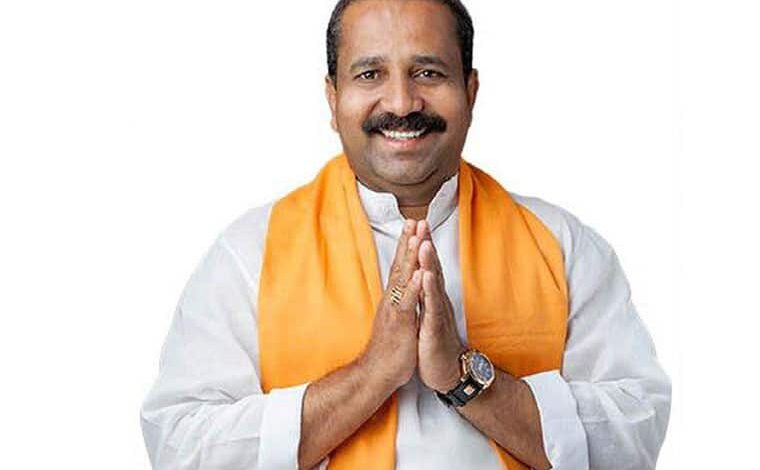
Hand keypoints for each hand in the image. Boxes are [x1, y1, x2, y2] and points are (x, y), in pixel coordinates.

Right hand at [359, 219, 422, 390]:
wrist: (376, 372)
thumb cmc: (388, 349)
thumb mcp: (396, 320)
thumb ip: (399, 303)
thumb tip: (402, 289)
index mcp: (393, 298)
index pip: (400, 266)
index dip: (406, 246)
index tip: (412, 226)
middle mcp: (392, 299)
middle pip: (400, 264)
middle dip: (409, 241)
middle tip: (414, 219)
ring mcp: (395, 310)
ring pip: (403, 278)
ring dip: (411, 257)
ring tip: (418, 236)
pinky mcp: (400, 323)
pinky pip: (408, 302)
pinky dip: (415, 287)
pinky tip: (422, 273)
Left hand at [415, 220, 466, 392]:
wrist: (446, 371)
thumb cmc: (435, 343)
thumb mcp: (426, 314)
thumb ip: (425, 295)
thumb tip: (421, 277)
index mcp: (430, 297)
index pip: (426, 266)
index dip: (421, 245)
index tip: (416, 223)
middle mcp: (435, 300)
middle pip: (431, 267)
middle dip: (426, 244)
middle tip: (421, 221)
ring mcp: (437, 313)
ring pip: (433, 283)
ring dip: (429, 262)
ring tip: (424, 241)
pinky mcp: (435, 328)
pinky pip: (432, 306)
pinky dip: (429, 290)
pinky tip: (426, 277)